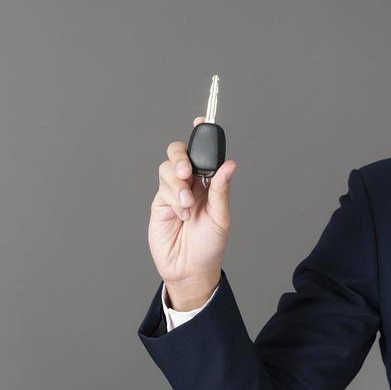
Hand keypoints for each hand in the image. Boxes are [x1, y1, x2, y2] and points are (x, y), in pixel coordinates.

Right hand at [147, 120, 235, 306]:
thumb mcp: (221, 217)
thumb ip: (220, 190)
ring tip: (186, 206)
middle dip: (181, 158)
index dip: (202, 135)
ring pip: (168, 168)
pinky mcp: (160, 202)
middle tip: (187, 173)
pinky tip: (180, 213)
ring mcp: (174, 191)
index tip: (202, 121)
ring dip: (177, 184)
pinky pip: (163, 187)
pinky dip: (172, 197)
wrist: (189, 268)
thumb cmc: (209, 246)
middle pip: (179, 153)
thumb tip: (230, 165)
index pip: (204, 153)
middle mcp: (191, 183)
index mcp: (209, 183)